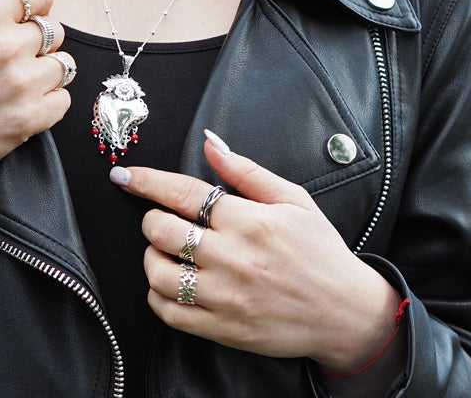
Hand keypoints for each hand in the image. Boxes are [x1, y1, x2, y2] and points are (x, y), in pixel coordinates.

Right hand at [0, 0, 73, 198]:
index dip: (35, 7)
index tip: (23, 22)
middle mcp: (6, 45)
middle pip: (55, 30)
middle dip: (36, 44)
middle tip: (7, 61)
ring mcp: (20, 83)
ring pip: (63, 64)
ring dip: (44, 73)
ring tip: (14, 84)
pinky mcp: (27, 119)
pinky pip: (63, 101)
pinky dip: (48, 104)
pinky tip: (20, 105)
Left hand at [110, 132, 399, 371]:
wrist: (347, 314)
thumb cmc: (320, 250)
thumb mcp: (292, 198)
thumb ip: (245, 170)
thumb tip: (209, 141)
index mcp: (249, 221)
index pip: (182, 193)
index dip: (147, 181)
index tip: (124, 175)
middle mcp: (233, 258)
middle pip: (162, 231)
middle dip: (152, 219)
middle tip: (161, 218)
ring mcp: (227, 297)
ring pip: (159, 274)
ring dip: (151, 257)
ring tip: (165, 251)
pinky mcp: (224, 329)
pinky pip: (170, 314)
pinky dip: (158, 296)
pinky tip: (171, 283)